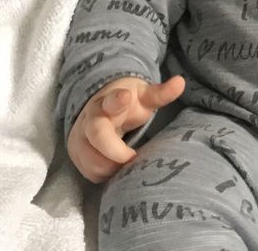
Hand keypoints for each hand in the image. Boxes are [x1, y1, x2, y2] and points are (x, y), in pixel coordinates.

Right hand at [66, 75, 184, 182]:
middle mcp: (90, 119)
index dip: (118, 100)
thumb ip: (161, 93)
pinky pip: (89, 172)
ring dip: (112, 166)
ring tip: (127, 164)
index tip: (126, 97)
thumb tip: (181, 82)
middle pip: (98, 135)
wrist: (99, 108)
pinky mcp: (76, 154)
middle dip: (116, 151)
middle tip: (134, 157)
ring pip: (93, 159)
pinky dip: (104, 174)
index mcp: (109, 101)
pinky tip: (115, 169)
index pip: (112, 100)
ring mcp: (80, 137)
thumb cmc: (127, 104)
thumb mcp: (143, 96)